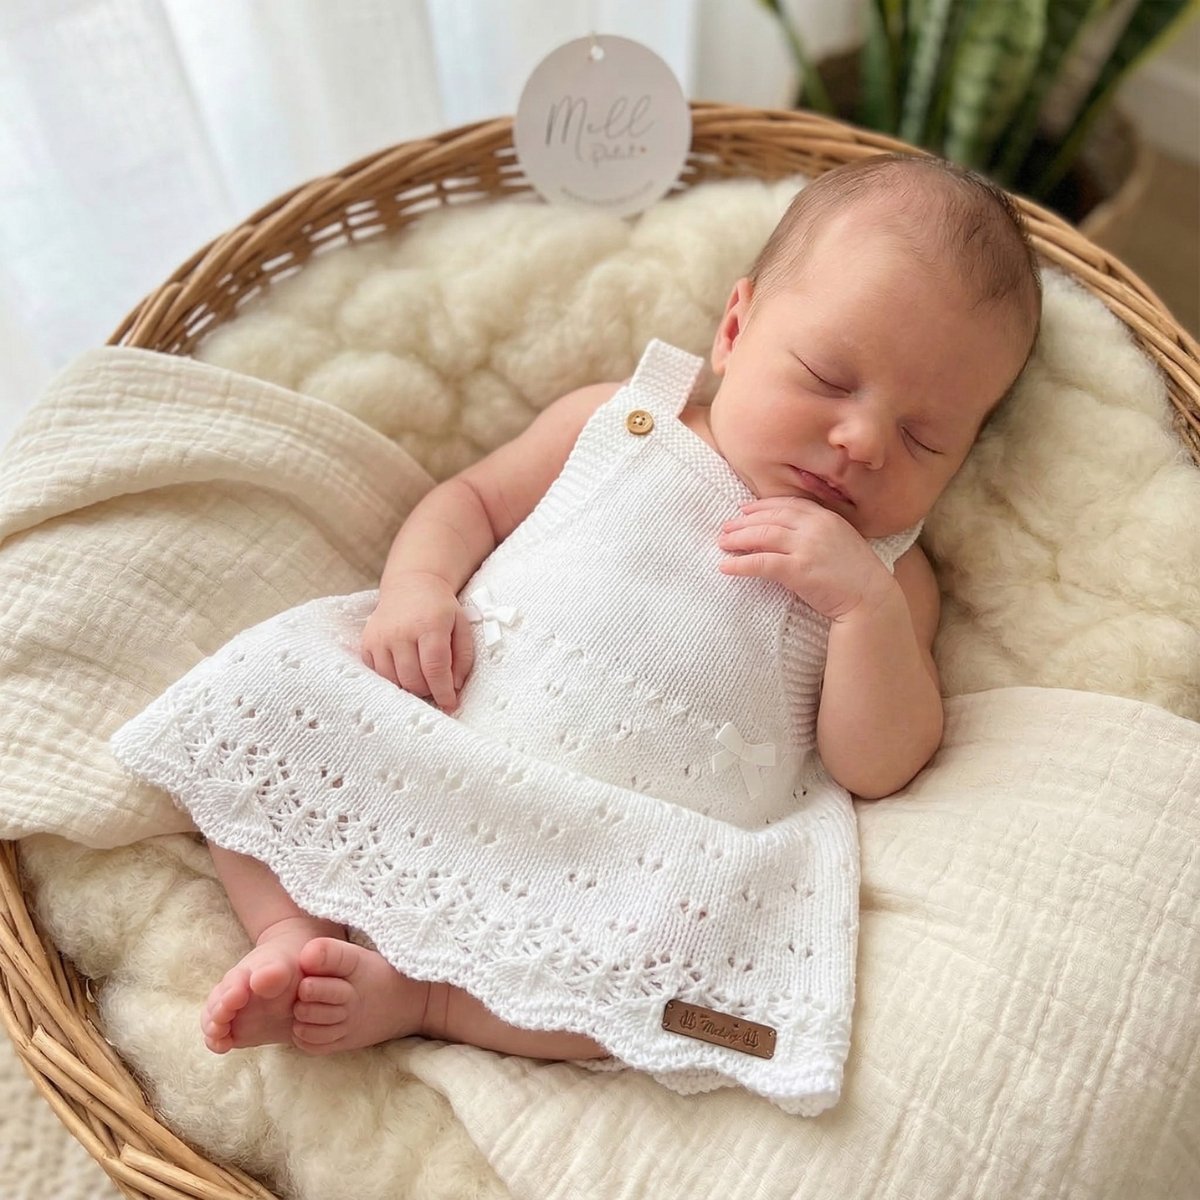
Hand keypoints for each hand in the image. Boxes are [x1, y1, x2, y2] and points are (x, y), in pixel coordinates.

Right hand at [360, 572, 474, 710]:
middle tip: (436, 686)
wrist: (411, 584)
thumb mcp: (461, 625)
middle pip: (412, 679)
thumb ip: (463, 657)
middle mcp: (401, 632)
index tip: (450, 705)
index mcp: (428, 626)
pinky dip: (392, 679)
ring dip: (409, 687)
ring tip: (421, 678)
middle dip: (427, 690)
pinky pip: (378, 673)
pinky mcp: (367, 642)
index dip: (443, 691)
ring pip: (393, 680)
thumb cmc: (440, 608)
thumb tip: (454, 687)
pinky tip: (404, 669)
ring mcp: (380, 638)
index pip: (434, 668)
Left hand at [717, 497, 894, 620]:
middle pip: (771, 518)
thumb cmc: (856, 576)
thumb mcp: (841, 542)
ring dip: (739, 539)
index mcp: (826, 517)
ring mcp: (807, 547)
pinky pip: (762, 563)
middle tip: (725, 528)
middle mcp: (816, 527)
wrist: (872, 599)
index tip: (744, 510)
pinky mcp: (798, 570)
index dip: (762, 507)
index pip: (787, 505)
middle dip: (744, 522)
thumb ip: (819, 533)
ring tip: (722, 544)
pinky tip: (726, 568)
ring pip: (763, 536)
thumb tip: (790, 534)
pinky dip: (741, 564)